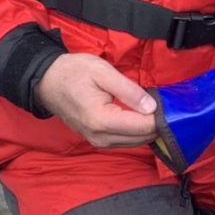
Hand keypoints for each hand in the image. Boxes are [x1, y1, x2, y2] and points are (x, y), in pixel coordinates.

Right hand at [37, 53, 160, 147]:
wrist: (48, 82)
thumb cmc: (73, 72)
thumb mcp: (103, 72)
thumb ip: (129, 90)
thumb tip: (152, 107)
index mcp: (101, 120)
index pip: (143, 126)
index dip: (160, 115)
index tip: (166, 101)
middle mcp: (100, 137)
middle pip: (143, 137)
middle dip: (156, 123)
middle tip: (162, 103)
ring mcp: (98, 142)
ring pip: (136, 142)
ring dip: (148, 128)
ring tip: (152, 107)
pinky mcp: (98, 142)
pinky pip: (126, 141)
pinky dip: (137, 131)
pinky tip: (140, 115)